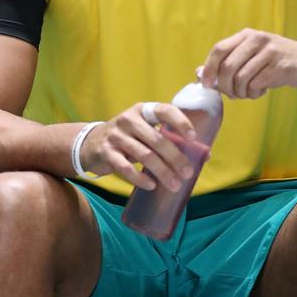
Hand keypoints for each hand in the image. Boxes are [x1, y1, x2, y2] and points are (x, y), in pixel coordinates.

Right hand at [79, 103, 197, 191]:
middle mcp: (128, 120)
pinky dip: (139, 178)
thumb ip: (170, 140)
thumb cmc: (129, 138)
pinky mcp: (106, 152)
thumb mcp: (145, 132)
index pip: (164, 110)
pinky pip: (125, 167)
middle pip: (157, 139)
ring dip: (162, 172)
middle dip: (175, 157)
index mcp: (142, 111)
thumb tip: (204, 155)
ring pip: (144, 155)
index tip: (192, 137)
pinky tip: (151, 185)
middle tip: (188, 172)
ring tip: (174, 185)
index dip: (180, 122)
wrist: (91, 143)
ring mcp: (116, 135)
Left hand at [199, 28, 296, 98]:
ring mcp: (270, 52)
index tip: (206, 84)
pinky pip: (256, 85)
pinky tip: (260, 91)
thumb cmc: (276, 60)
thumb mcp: (251, 55)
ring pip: (242, 78)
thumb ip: (227, 63)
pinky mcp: (281, 67)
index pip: (219, 49)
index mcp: (246, 35)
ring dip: (240, 92)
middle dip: (225, 86)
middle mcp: (257, 40)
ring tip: (247, 93)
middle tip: (231, 94)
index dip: (209, 68)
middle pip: (228, 67)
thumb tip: (199, 74)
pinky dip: (253, 93)